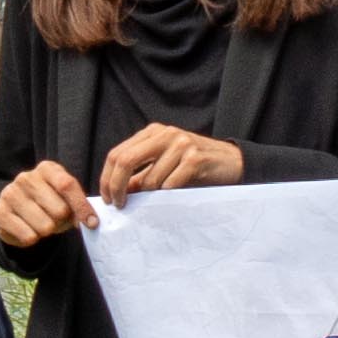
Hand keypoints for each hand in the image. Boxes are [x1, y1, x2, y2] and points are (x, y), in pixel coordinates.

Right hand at [0, 158, 97, 247]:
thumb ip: (79, 206)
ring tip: (41, 223)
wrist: (19, 213)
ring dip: (47, 231)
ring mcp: (9, 194)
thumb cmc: (50, 204)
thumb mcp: (67, 199)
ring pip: (45, 226)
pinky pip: (28, 237)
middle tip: (55, 219)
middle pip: (59, 210)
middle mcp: (25, 177)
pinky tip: (27, 229)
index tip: (92, 223)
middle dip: (62, 221)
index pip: (67, 185)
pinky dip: (32, 239)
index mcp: (46, 169)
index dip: (82, 207)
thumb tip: (90, 222)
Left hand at [93, 126, 245, 201]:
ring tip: (164, 195)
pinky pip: (170, 186)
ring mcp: (180, 144)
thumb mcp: (164, 165)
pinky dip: (169, 195)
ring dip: (152, 195)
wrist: (231, 161)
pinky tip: (179, 192)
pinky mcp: (195, 159)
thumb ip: (141, 175)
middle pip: (125, 160)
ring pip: (150, 179)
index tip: (108, 198)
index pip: (117, 153)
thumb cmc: (194, 166)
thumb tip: (118, 191)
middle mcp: (164, 134)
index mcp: (153, 132)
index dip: (107, 178)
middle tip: (119, 205)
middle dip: (117, 186)